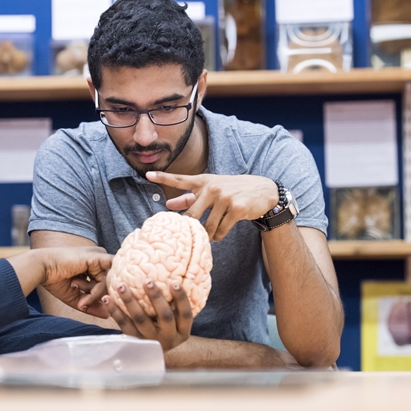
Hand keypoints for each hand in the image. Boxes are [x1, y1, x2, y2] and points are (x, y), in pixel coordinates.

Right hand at [40, 247, 112, 318]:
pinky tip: (82, 289)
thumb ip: (92, 305)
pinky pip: (106, 277)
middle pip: (110, 284)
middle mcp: (99, 259)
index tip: (83, 303)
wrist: (42, 268)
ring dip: (94, 294)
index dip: (99, 298)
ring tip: (76, 290)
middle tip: (81, 300)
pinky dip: (97, 289)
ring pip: (109, 282)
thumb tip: (107, 314)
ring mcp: (99, 257)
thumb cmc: (55, 281)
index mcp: (95, 265)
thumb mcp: (77, 298)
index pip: (107, 285)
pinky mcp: (98, 257)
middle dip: (97, 296)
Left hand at [102, 278, 192, 351]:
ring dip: (130, 301)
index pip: (185, 314)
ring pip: (141, 320)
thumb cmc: (166, 327)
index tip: (174, 282)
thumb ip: (175, 303)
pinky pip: (124, 325)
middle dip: (156, 297)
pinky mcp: (134, 341)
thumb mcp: (176, 321)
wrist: (153, 354)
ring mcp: (151, 340)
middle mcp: (168, 337)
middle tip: (146, 281)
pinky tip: (107, 299)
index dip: (181, 298)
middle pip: (164, 316)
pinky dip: (115, 311)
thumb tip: (174, 271)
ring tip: (121, 286)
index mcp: (182, 332)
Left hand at [146, 171, 277, 240]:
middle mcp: (212, 187)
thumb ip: (189, 196)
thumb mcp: (211, 189)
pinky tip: (221, 233)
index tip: (147, 175)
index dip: (163, 177)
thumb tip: (168, 203)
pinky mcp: (237, 208)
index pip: (179, 180)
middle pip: (191, 215)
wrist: (263, 191)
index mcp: (203, 181)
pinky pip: (220, 231)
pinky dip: (219, 236)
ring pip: (207, 227)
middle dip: (190, 228)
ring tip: (211, 233)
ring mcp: (225, 197)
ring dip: (208, 235)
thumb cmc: (232, 190)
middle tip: (191, 234)